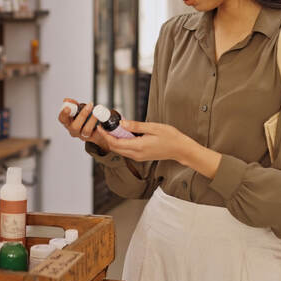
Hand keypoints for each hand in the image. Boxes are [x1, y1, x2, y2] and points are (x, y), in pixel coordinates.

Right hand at [57, 98, 109, 152]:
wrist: (97, 130)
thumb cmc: (85, 119)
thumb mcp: (79, 110)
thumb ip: (73, 104)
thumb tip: (67, 100)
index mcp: (68, 123)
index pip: (62, 119)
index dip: (64, 113)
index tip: (68, 108)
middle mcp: (74, 131)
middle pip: (74, 127)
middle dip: (82, 115)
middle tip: (89, 107)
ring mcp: (83, 135)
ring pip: (86, 131)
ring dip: (92, 120)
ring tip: (97, 112)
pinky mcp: (93, 138)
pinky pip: (97, 135)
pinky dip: (100, 130)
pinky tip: (101, 125)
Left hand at [97, 120, 221, 178]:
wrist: (181, 149)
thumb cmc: (170, 137)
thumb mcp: (153, 127)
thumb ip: (136, 126)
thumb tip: (121, 123)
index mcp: (138, 147)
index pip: (115, 143)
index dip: (105, 135)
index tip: (100, 126)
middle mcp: (136, 154)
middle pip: (115, 148)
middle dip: (106, 137)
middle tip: (102, 125)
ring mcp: (138, 157)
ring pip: (119, 150)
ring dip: (113, 140)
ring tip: (109, 128)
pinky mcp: (140, 156)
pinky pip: (126, 150)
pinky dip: (120, 143)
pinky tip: (121, 133)